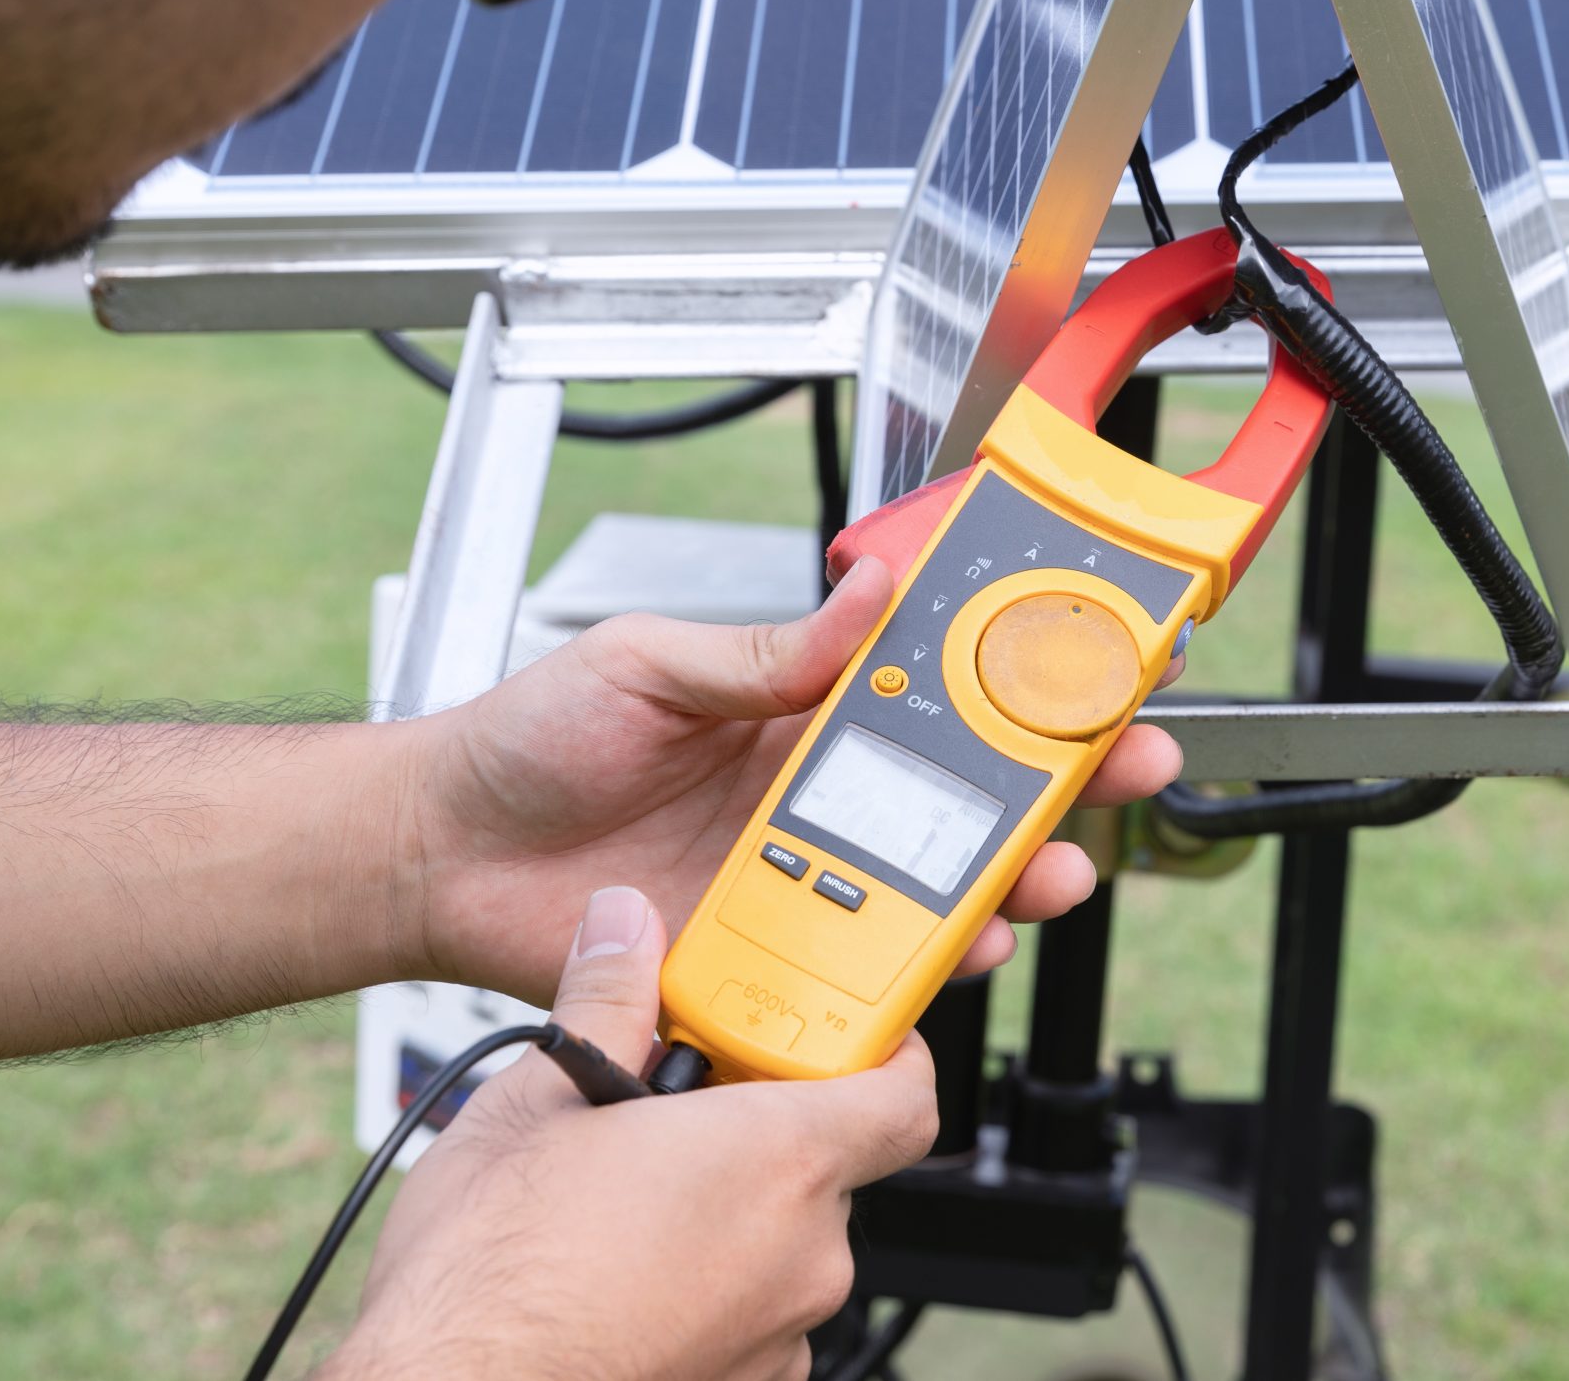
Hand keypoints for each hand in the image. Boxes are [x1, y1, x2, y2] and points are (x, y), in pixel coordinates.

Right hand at [325, 887, 933, 1380]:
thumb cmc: (490, 1276)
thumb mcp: (539, 1099)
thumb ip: (608, 998)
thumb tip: (625, 926)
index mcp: (780, 1161)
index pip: (904, 1093)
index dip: (881, 1055)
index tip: (833, 1035)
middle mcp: (806, 1255)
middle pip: (824, 1166)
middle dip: (756, 1134)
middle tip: (672, 1117)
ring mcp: (780, 1336)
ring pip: (780, 1245)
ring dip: (726, 1218)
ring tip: (625, 1204)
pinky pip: (750, 1316)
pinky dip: (706, 1290)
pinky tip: (621, 1277)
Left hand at [393, 556, 1183, 1004]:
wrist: (440, 854)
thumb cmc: (531, 743)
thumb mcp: (650, 664)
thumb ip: (764, 650)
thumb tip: (864, 595)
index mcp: (801, 711)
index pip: (939, 688)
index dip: (1024, 676)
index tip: (1099, 659)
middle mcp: (819, 799)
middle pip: (971, 797)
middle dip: (1065, 784)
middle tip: (1127, 770)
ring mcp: (800, 883)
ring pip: (939, 889)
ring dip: (1014, 882)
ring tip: (1052, 872)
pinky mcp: (765, 960)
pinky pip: (861, 972)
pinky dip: (920, 972)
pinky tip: (955, 954)